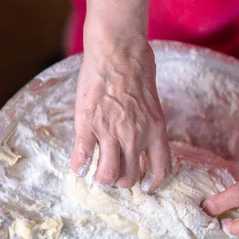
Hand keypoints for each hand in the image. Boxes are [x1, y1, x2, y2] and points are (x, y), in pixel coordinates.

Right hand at [70, 40, 170, 191]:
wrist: (118, 51)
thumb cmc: (137, 70)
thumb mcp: (153, 104)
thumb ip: (148, 125)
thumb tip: (143, 141)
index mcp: (154, 131)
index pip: (160, 170)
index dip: (153, 184)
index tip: (146, 187)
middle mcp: (135, 137)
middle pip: (128, 178)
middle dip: (120, 181)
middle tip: (113, 175)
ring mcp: (110, 133)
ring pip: (107, 175)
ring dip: (101, 179)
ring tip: (96, 174)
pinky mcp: (88, 125)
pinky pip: (83, 158)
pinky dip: (79, 167)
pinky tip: (78, 167)